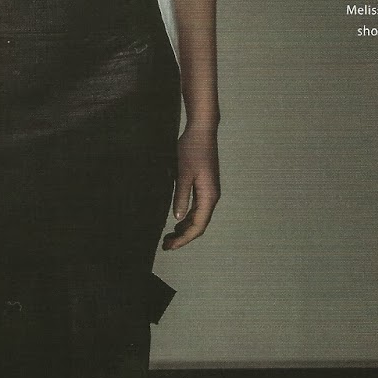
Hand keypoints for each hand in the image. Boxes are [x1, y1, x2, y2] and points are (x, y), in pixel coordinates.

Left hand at [161, 122, 220, 249]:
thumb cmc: (192, 150)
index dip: (184, 239)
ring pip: (198, 218)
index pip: (198, 226)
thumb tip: (177, 218)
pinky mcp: (204, 186)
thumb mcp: (183, 174)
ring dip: (184, 229)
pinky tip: (176, 222)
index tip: (170, 246)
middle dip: (183, 237)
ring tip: (168, 237)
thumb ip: (181, 196)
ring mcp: (209, 192)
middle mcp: (211, 197)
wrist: (201, 131)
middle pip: (199, 225)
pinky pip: (197, 209)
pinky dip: (186, 218)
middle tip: (165, 246)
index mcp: (209, 196)